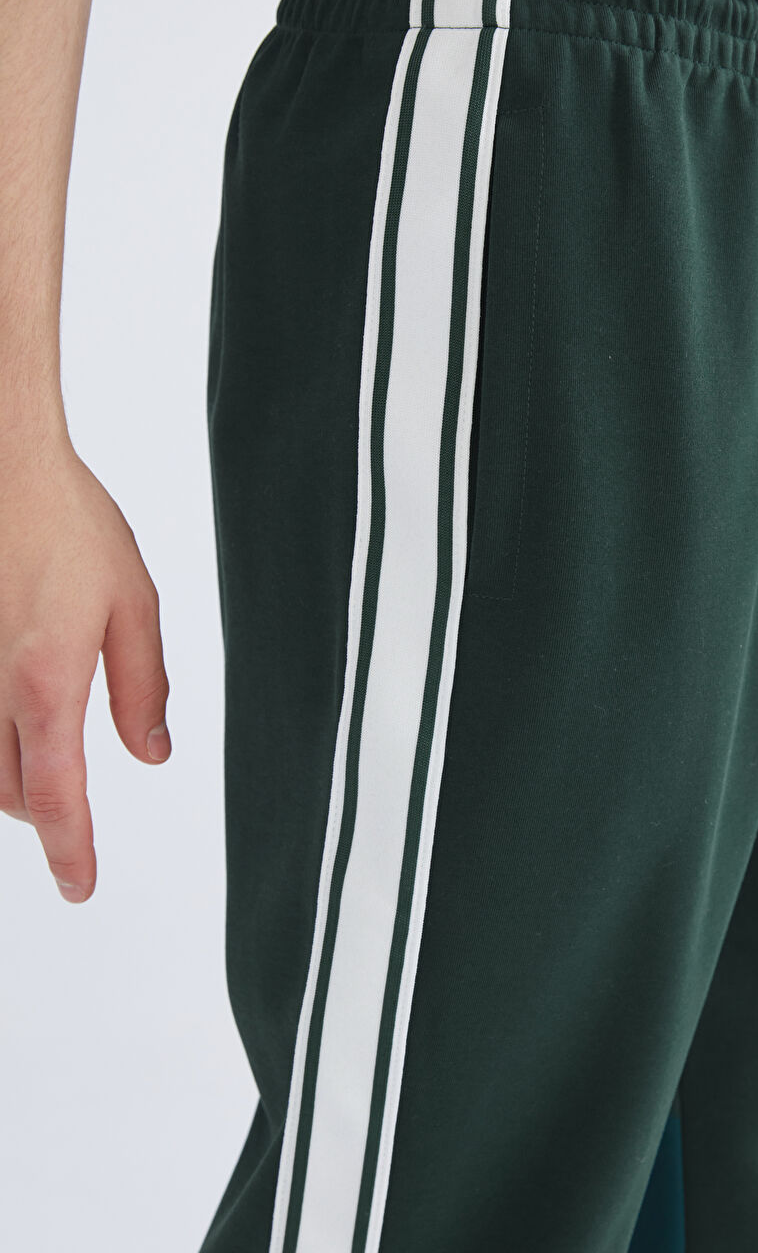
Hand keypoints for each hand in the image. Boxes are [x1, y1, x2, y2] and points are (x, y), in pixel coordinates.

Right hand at [0, 435, 170, 902]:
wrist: (3, 465)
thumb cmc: (67, 523)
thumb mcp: (134, 605)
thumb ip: (143, 688)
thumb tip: (150, 752)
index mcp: (45, 681)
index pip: (57, 795)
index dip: (69, 849)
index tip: (80, 886)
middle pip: (11, 790)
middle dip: (46, 815)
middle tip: (74, 824)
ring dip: (14, 782)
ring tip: (47, 779)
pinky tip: (14, 722)